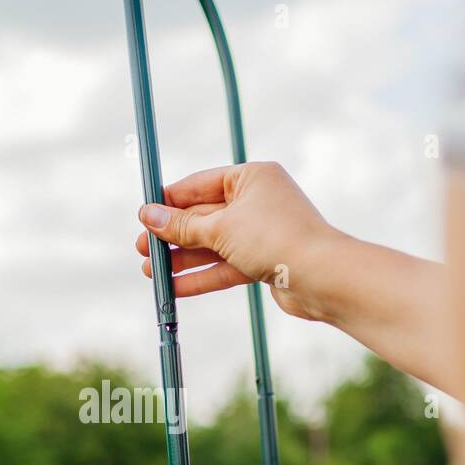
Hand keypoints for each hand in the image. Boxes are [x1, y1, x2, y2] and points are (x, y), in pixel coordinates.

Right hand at [134, 161, 337, 321]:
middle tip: (141, 248)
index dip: (170, 201)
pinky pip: (225, 266)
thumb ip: (182, 225)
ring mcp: (261, 233)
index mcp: (251, 178)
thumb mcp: (220, 228)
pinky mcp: (264, 262)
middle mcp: (257, 202)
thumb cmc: (276, 239)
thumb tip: (148, 215)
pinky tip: (175, 287)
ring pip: (212, 245)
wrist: (322, 277)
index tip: (144, 214)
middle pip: (204, 217)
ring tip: (152, 272)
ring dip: (182, 259)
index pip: (200, 185)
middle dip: (172, 235)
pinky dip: (201, 276)